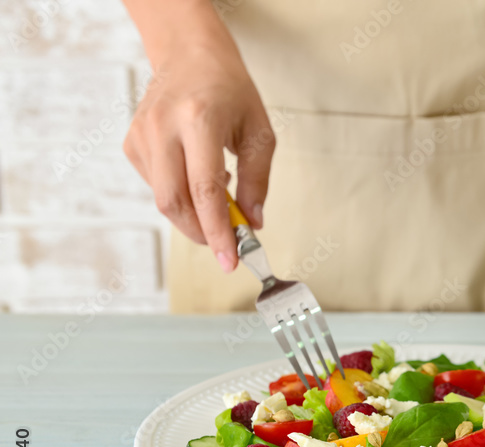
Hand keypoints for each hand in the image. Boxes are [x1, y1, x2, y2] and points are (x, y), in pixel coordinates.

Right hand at [124, 30, 272, 271]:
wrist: (190, 55)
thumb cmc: (230, 92)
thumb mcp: (259, 133)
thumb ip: (257, 181)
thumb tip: (254, 223)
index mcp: (198, 120)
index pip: (204, 190)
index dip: (218, 231)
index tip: (231, 260)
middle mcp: (163, 127)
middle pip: (174, 203)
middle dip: (202, 233)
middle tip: (228, 244)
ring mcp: (141, 135)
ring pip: (164, 199)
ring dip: (194, 214)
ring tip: (219, 195)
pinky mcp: (131, 143)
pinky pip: (157, 186)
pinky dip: (181, 196)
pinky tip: (197, 176)